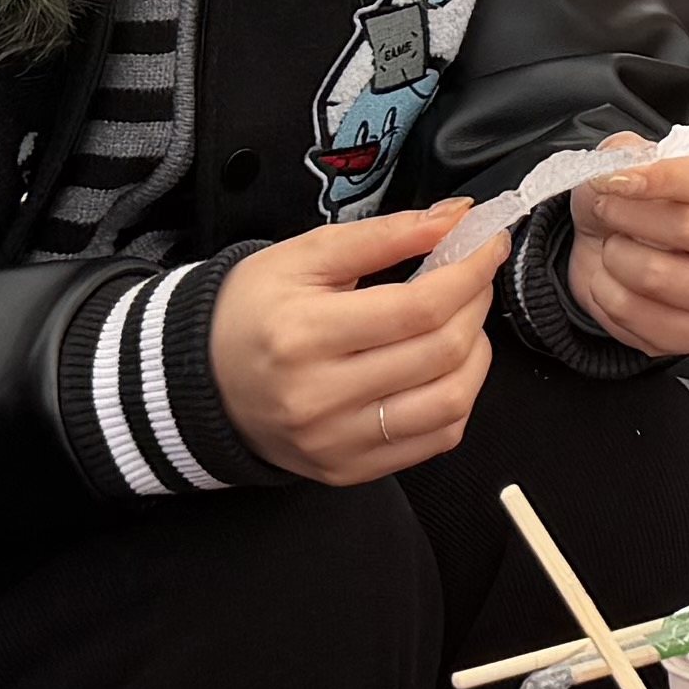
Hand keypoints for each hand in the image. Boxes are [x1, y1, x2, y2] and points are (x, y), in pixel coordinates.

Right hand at [201, 203, 489, 485]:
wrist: (202, 381)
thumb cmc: (252, 311)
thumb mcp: (303, 255)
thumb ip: (383, 234)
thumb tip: (454, 217)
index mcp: (303, 334)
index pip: (419, 308)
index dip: (470, 271)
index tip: (486, 243)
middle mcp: (320, 397)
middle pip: (441, 352)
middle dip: (476, 303)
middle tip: (473, 276)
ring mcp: (336, 442)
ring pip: (452, 403)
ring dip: (477, 354)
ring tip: (462, 322)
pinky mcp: (349, 470)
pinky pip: (437, 440)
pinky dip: (458, 398)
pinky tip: (444, 367)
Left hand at [565, 140, 688, 360]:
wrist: (624, 248)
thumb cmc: (644, 199)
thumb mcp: (637, 159)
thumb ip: (627, 154)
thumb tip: (615, 174)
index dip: (662, 177)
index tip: (619, 179)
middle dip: (630, 214)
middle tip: (605, 206)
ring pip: (656, 275)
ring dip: (615, 256)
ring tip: (613, 246)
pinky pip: (637, 315)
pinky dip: (606, 294)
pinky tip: (613, 280)